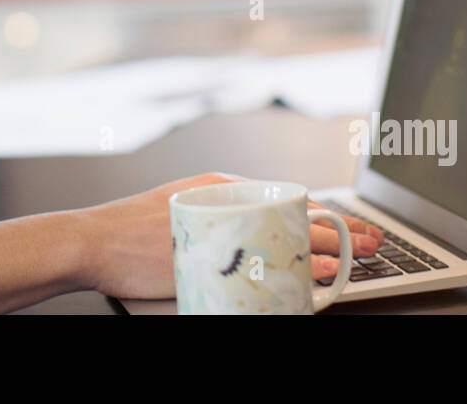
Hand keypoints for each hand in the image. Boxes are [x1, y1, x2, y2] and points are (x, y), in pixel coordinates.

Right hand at [76, 173, 384, 298]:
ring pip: (285, 239)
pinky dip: (289, 273)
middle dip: (341, 232)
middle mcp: (228, 204)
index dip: (329, 214)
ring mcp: (219, 231)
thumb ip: (225, 217)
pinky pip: (258, 267)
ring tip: (355, 262)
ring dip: (325, 252)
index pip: (289, 197)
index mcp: (224, 187)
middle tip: (373, 243)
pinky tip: (311, 280)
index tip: (356, 227)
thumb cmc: (132, 228)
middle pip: (297, 215)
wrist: (93, 241)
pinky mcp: (208, 259)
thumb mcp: (186, 210)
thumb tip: (263, 230)